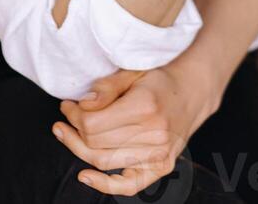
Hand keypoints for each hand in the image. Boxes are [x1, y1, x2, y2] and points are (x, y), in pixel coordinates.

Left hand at [52, 60, 220, 197]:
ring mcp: (159, 154)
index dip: (74, 115)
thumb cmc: (158, 79)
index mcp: (145, 107)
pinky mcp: (161, 167)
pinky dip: (105, 185)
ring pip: (105, 162)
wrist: (191, 92)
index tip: (67, 105)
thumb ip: (106, 87)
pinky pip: (129, 185)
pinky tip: (85, 176)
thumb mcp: (132, 72)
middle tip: (65, 117)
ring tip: (68, 135)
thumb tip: (82, 104)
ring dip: (79, 150)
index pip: (93, 123)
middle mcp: (154, 135)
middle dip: (73, 130)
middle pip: (96, 143)